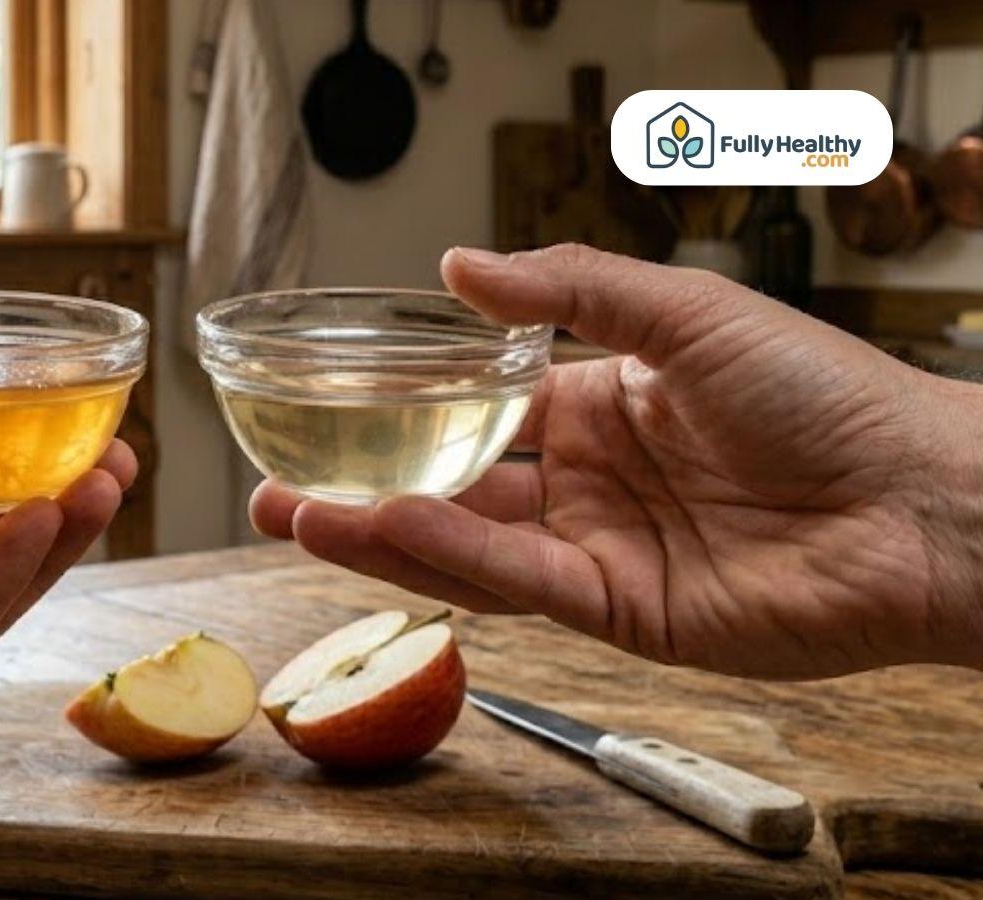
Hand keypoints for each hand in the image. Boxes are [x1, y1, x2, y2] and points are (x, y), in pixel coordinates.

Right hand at [251, 244, 982, 678]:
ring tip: (290, 511)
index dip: (403, 410)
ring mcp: (601, 551)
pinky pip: (520, 581)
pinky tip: (382, 527)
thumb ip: (567, 291)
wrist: (921, 501)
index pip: (479, 407)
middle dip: (362, 488)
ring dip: (378, 529)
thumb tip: (457, 267)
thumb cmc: (829, 397)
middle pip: (454, 486)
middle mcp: (591, 482)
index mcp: (604, 405)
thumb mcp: (684, 312)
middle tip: (274, 483)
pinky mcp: (622, 613)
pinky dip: (450, 556)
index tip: (329, 403)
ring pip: (468, 542)